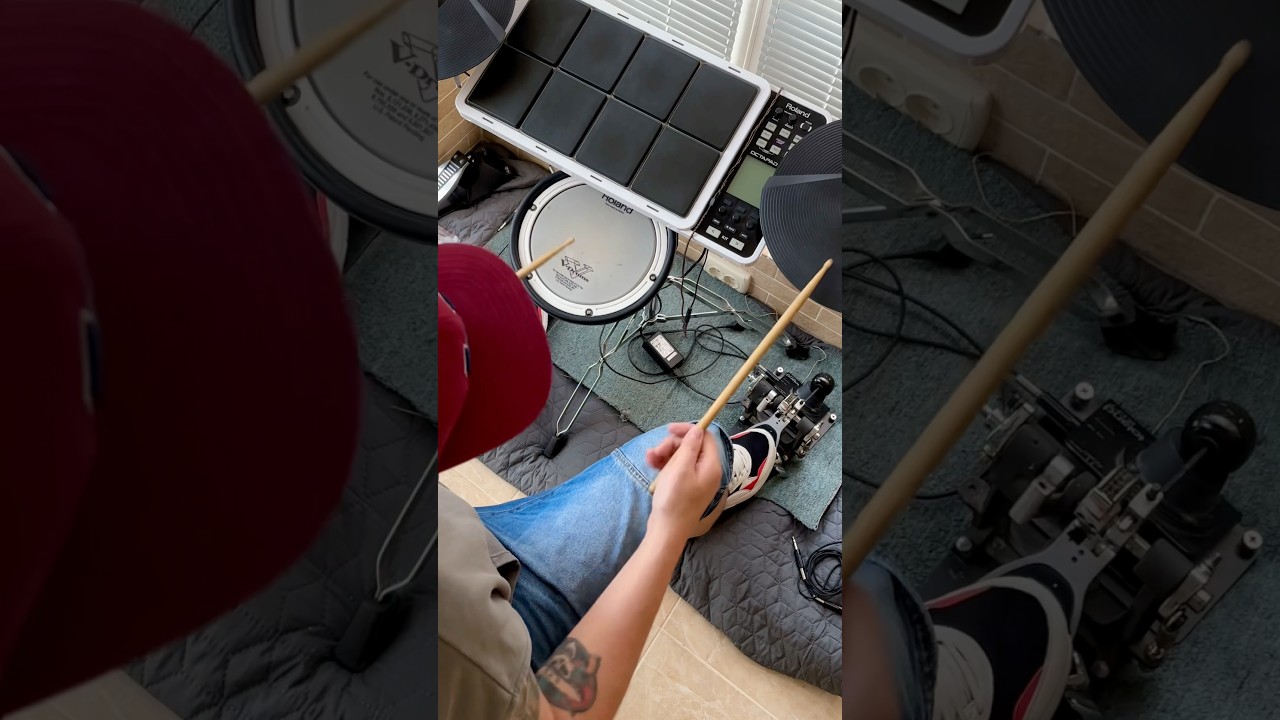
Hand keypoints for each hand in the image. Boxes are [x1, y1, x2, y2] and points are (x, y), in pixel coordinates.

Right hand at [645, 423, 723, 540]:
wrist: (667, 530)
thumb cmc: (674, 499)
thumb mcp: (681, 468)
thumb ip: (690, 447)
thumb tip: (698, 430)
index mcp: (711, 466)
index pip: (705, 438)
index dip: (689, 430)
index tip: (670, 429)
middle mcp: (707, 471)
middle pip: (692, 447)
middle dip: (672, 445)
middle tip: (656, 451)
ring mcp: (697, 480)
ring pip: (682, 457)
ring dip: (665, 454)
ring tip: (649, 459)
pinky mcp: (686, 487)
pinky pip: (677, 469)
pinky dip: (665, 464)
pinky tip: (651, 464)